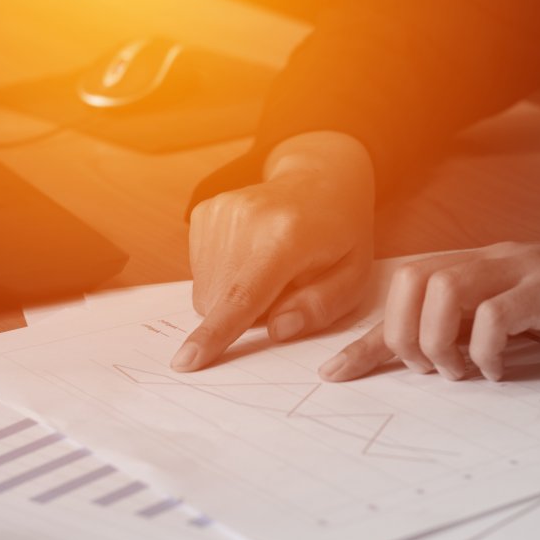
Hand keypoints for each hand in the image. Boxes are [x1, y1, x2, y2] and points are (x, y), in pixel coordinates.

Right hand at [171, 132, 374, 371]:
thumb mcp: (353, 275)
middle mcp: (246, 220)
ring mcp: (220, 212)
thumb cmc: (340, 233)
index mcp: (287, 238)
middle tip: (285, 288)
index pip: (245, 295)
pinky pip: (202, 272)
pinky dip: (226, 277)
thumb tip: (277, 332)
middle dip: (249, 315)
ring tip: (270, 268)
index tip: (187, 361)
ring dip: (236, 296)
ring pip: (208, 291)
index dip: (216, 333)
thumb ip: (321, 307)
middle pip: (222, 301)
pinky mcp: (204, 212)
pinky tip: (252, 254)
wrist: (319, 178)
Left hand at [319, 235, 539, 381]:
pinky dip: (485, 348)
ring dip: (438, 340)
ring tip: (459, 371)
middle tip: (428, 370)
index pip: (405, 295)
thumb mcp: (526, 313)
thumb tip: (439, 360)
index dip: (367, 338)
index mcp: (481, 266)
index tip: (336, 374)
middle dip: (402, 334)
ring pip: (443, 289)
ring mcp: (523, 270)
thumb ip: (483, 326)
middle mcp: (493, 261)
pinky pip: (499, 314)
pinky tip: (499, 369)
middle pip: (411, 280)